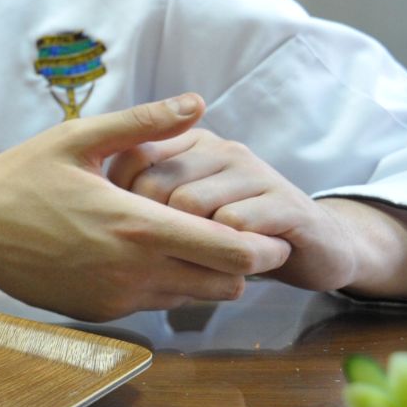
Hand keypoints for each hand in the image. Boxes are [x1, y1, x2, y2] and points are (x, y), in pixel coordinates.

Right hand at [0, 95, 292, 321]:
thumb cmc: (21, 176)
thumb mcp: (79, 139)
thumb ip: (145, 123)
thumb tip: (198, 101)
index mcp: (137, 226)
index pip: (234, 254)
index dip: (264, 246)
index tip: (268, 228)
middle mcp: (134, 271)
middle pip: (226, 285)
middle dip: (240, 263)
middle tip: (230, 232)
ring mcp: (116, 297)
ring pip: (193, 298)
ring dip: (202, 274)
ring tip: (185, 238)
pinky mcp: (98, 312)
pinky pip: (153, 304)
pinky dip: (163, 283)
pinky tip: (138, 252)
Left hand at [107, 127, 357, 290]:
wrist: (314, 245)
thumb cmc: (233, 228)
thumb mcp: (185, 206)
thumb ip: (145, 193)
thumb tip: (91, 201)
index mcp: (190, 143)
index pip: (132, 156)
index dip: (120, 198)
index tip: (125, 229)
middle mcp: (221, 149)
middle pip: (158, 183)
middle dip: (151, 225)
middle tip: (161, 252)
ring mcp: (255, 172)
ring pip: (192, 204)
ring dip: (188, 241)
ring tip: (196, 257)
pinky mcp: (286, 202)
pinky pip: (234, 225)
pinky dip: (222, 250)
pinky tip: (227, 262)